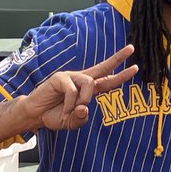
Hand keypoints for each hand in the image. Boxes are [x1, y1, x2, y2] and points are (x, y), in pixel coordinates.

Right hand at [17, 45, 137, 131]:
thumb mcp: (71, 122)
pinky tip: (64, 108)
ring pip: (89, 82)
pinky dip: (70, 103)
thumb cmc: (54, 116)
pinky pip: (72, 89)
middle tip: (131, 48)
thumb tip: (85, 107)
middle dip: (118, 58)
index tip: (135, 67)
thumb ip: (81, 118)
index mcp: (87, 89)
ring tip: (73, 110)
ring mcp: (71, 77)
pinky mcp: (59, 77)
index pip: (107, 80)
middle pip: (103, 67)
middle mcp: (81, 80)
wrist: (35, 115)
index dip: (121, 75)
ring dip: (84, 99)